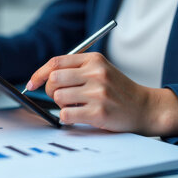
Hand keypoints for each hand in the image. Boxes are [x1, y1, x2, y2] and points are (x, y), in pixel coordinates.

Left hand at [25, 52, 177, 136]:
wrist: (145, 107)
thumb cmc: (117, 90)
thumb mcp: (100, 70)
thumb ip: (75, 69)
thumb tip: (42, 77)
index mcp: (94, 59)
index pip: (56, 62)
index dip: (39, 73)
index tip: (32, 83)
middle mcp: (96, 73)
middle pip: (54, 79)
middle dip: (51, 91)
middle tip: (60, 97)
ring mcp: (98, 93)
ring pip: (58, 97)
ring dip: (61, 105)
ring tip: (75, 106)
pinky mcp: (99, 112)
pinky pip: (66, 114)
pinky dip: (66, 118)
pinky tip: (77, 116)